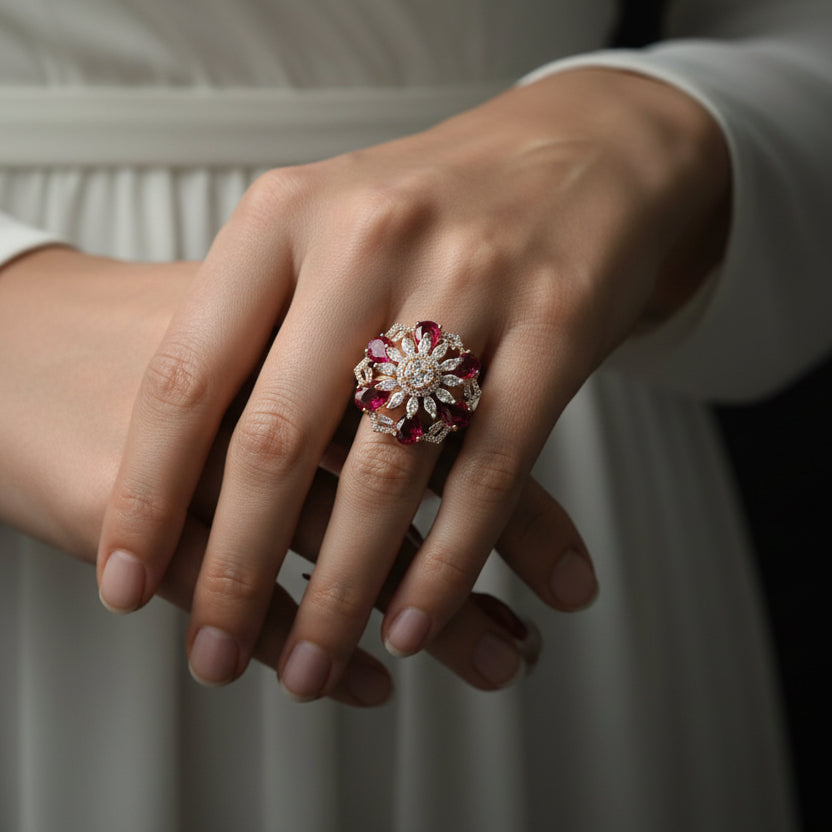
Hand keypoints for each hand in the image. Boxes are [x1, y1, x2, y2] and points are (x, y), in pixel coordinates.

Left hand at [98, 68, 726, 699]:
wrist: (576, 151)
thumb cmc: (430, 207)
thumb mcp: (323, 226)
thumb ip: (258, 322)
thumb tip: (189, 468)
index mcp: (288, 216)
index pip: (189, 376)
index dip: (148, 492)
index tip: (125, 581)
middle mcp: (369, 242)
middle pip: (280, 440)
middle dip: (236, 569)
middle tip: (208, 654)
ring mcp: (469, 285)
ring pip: (387, 474)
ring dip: (343, 591)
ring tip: (310, 668)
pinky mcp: (556, 331)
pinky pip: (489, 473)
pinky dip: (445, 565)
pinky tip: (411, 623)